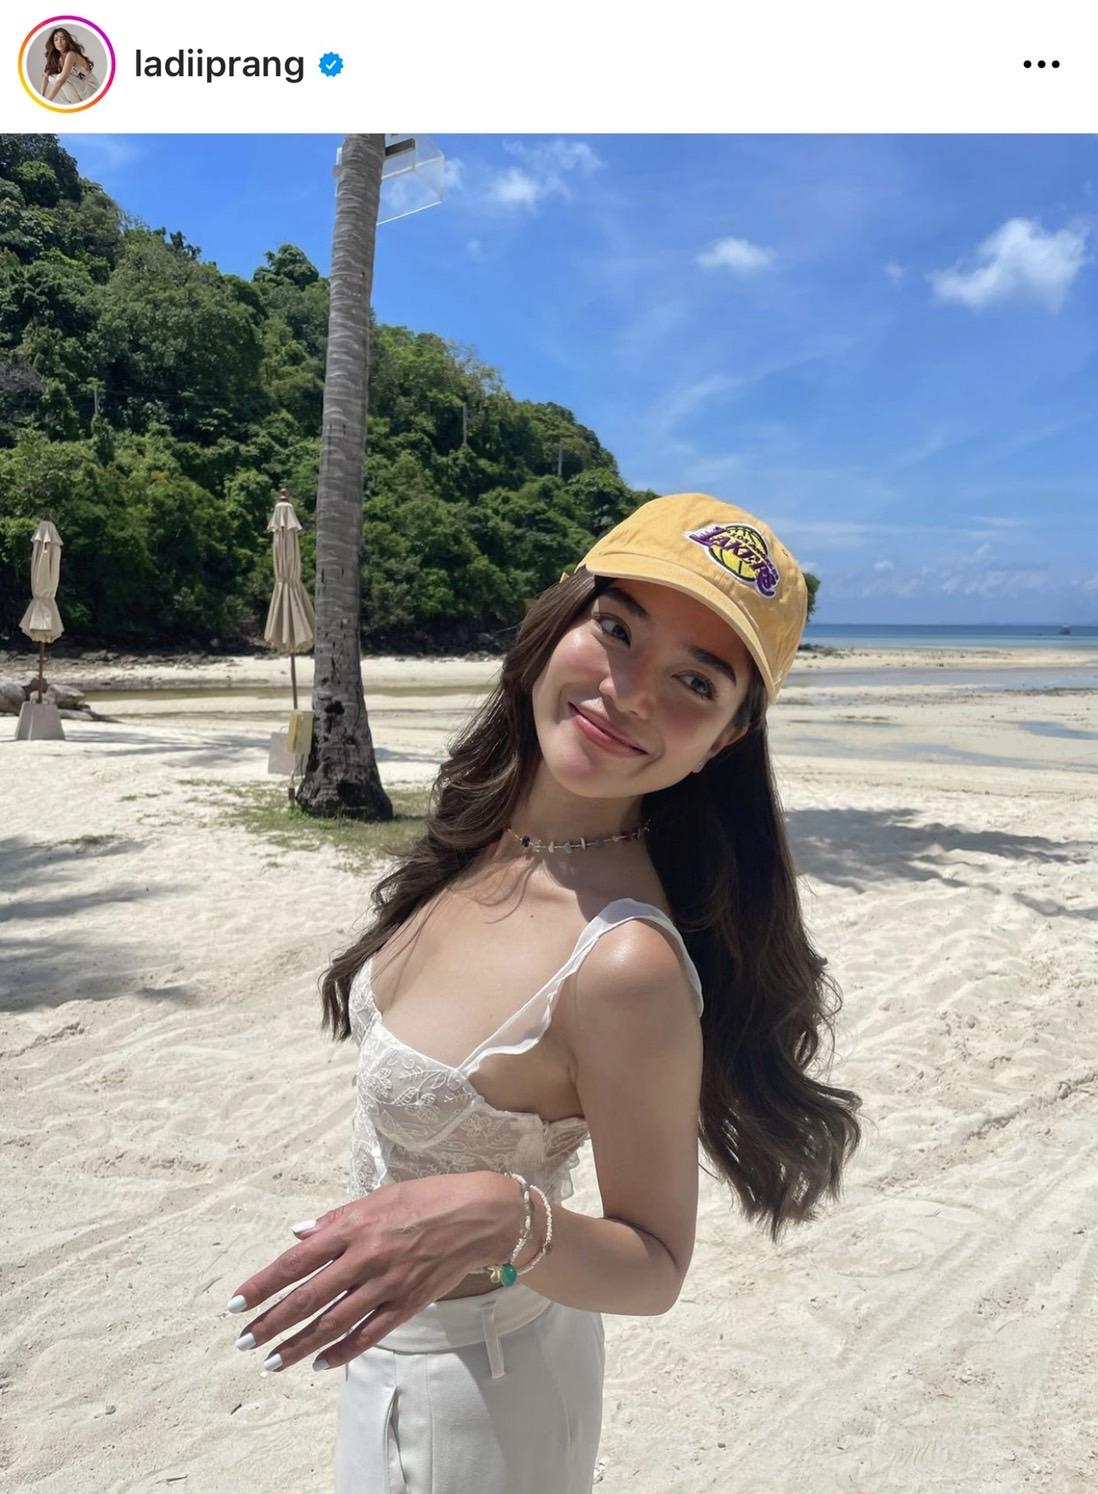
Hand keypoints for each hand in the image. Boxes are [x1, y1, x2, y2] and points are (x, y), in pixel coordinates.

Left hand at [225, 1172, 511, 1373]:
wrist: (479, 1215)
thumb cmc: (426, 1198)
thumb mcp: (378, 1197)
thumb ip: (335, 1219)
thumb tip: (297, 1234)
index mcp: (354, 1227)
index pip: (296, 1261)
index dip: (263, 1284)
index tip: (236, 1303)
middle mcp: (366, 1257)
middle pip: (308, 1297)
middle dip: (271, 1322)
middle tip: (245, 1341)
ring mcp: (387, 1284)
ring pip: (333, 1323)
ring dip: (299, 1345)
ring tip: (272, 1362)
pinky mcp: (408, 1304)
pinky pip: (369, 1334)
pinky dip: (343, 1351)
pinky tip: (321, 1363)